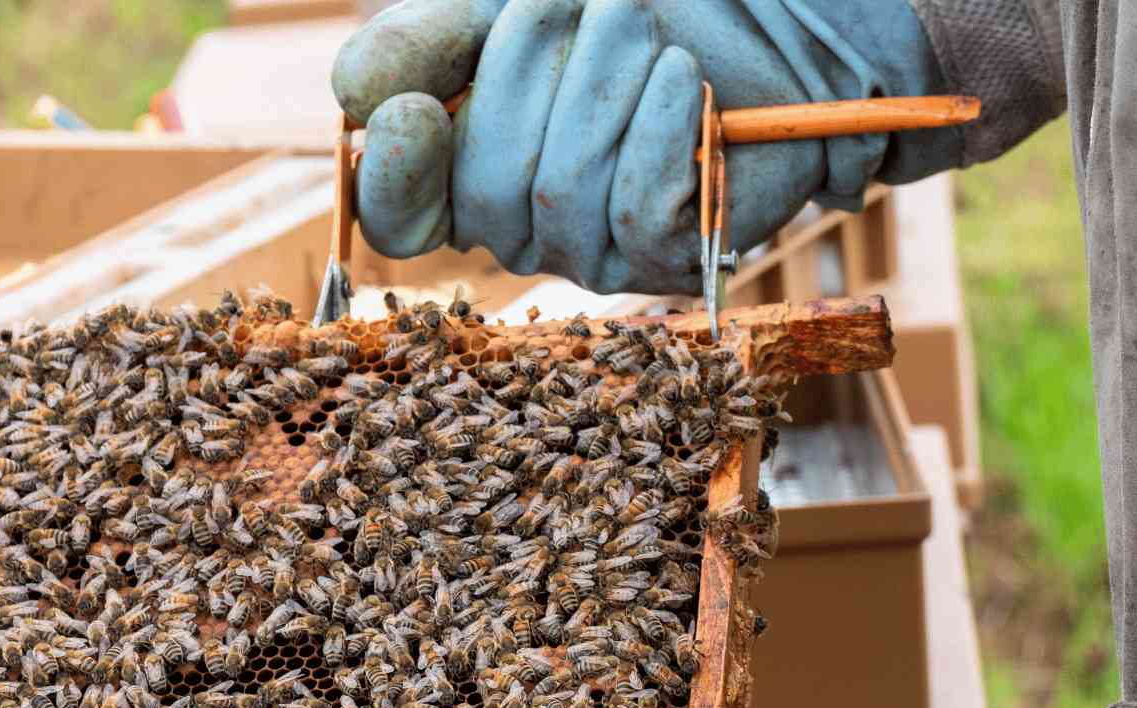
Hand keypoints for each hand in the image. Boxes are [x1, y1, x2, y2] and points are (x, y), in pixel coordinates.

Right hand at [331, 0, 958, 292]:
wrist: (784, 16)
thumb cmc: (644, 7)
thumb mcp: (509, 3)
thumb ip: (424, 41)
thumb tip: (353, 98)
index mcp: (469, 168)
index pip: (398, 213)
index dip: (392, 174)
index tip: (413, 109)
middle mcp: (525, 223)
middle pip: (481, 186)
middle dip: (528, 73)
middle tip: (587, 0)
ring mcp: (600, 248)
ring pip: (558, 193)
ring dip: (601, 83)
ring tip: (642, 22)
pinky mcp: (677, 253)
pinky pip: (635, 211)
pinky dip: (655, 131)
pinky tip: (679, 80)